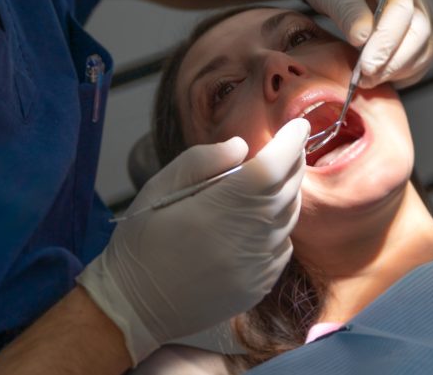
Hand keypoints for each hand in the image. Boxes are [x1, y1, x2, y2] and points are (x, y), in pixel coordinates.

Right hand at [78, 119, 308, 363]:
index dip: (291, 142)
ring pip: (290, 218)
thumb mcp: (158, 188)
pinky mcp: (259, 286)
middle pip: (288, 189)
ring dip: (287, 194)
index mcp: (220, 207)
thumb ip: (201, 160)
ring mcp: (257, 266)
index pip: (273, 167)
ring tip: (273, 180)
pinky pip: (283, 246)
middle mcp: (247, 237)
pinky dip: (279, 226)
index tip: (298, 126)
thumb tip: (241, 146)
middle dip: (294, 162)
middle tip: (289, 146)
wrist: (134, 306)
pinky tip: (259, 220)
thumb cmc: (142, 241)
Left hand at [294, 0, 432, 87]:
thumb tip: (363, 39)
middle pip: (423, 29)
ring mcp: (423, 5)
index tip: (366, 65)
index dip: (387, 40)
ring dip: (401, 68)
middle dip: (395, 60)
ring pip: (429, 45)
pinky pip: (423, 53)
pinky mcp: (420, 25)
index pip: (403, 8)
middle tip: (365, 77)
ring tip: (369, 80)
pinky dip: (405, 70)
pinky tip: (381, 77)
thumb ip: (349, 11)